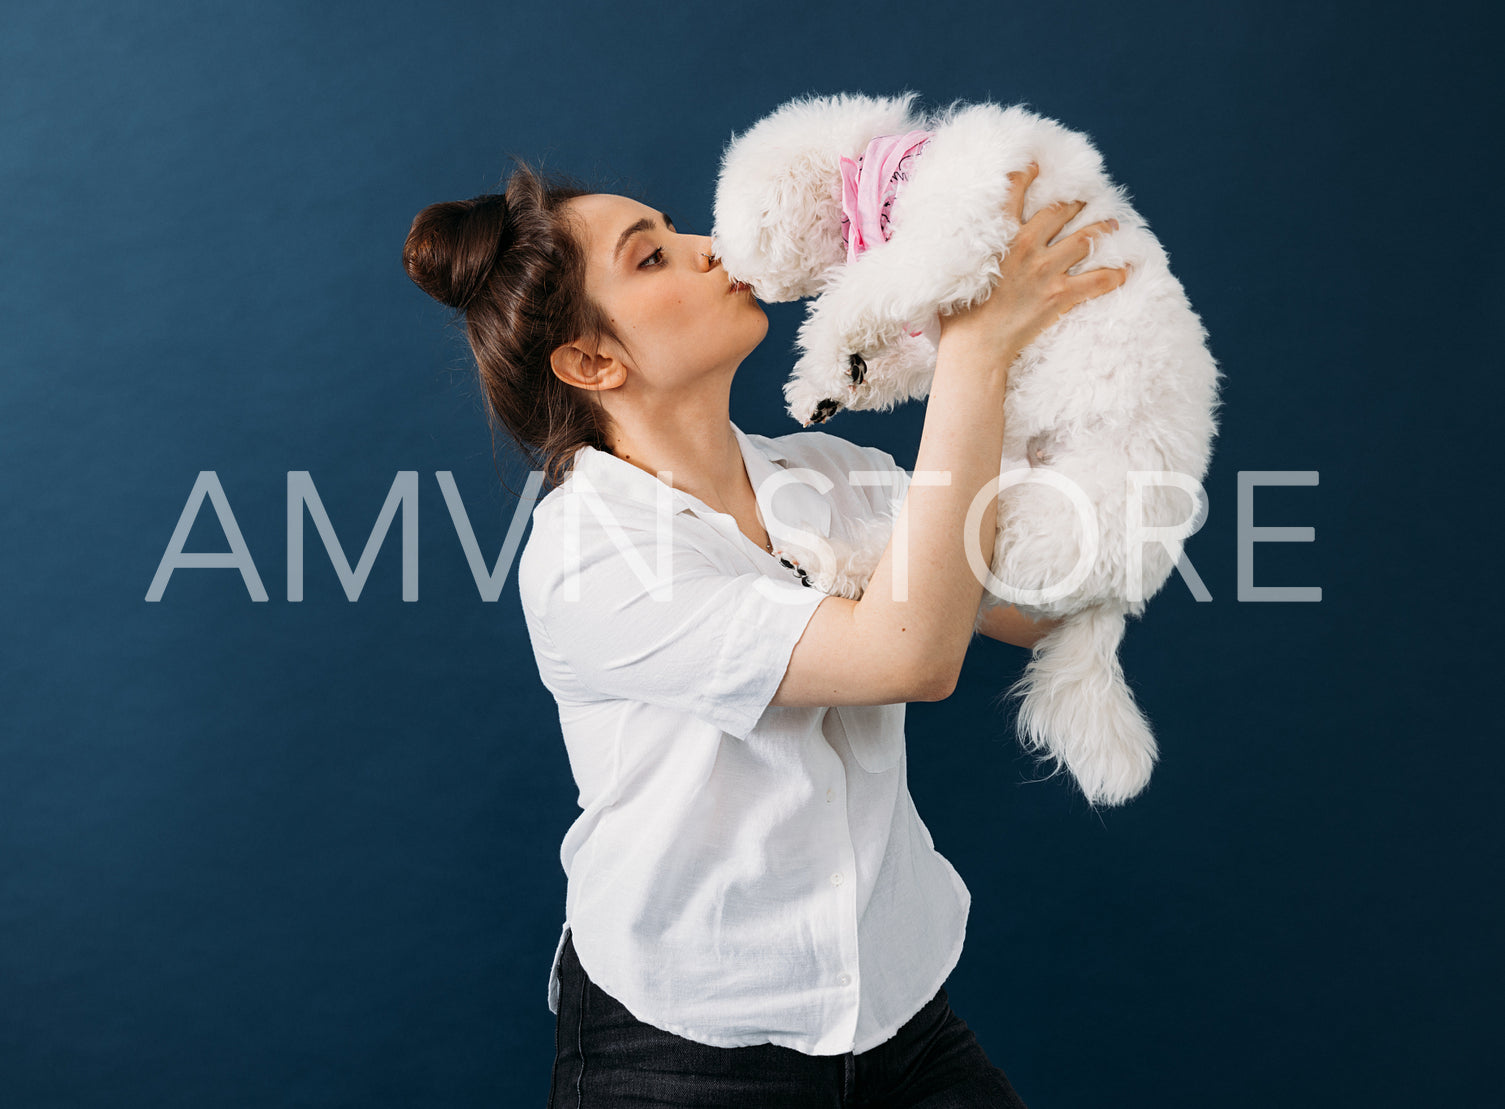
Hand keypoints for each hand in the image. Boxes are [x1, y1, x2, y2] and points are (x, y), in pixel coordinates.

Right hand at [937, 162, 1129, 359]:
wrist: (976, 346)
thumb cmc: (958, 315)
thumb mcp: (953, 272)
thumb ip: (962, 250)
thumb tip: (954, 239)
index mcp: (1000, 237)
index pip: (1014, 192)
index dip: (1027, 174)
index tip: (1036, 165)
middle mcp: (1027, 246)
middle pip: (1059, 212)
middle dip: (1074, 203)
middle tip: (1084, 199)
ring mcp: (1046, 271)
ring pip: (1084, 239)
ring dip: (1100, 229)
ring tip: (1111, 225)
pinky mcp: (1060, 295)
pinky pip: (1096, 280)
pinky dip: (1115, 275)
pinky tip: (1126, 270)